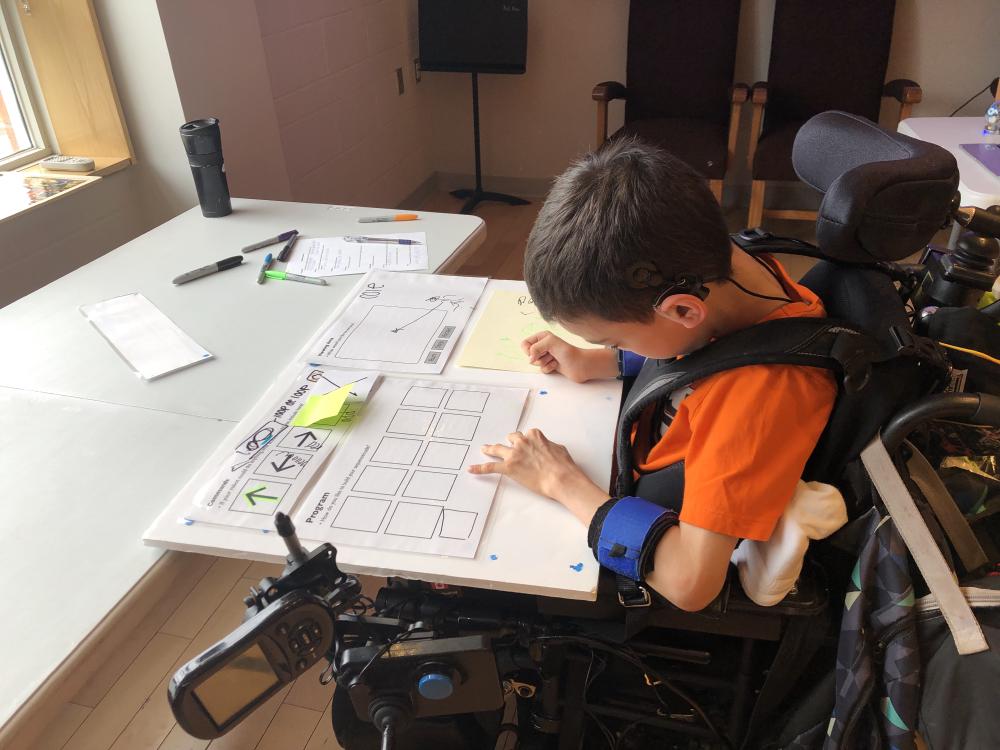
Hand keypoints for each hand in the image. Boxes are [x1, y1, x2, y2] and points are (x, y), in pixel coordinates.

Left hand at [468, 428, 607, 524]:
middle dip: (510, 444)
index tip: (527, 446)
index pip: (526, 435)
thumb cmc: (563, 465)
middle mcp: (522, 442)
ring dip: (491, 449)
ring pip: (497, 449)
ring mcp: (514, 455)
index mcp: (534, 435)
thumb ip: (549, 445)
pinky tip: (472, 469)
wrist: (561, 478)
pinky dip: (480, 468)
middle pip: (511, 439)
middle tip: (510, 449)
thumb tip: (548, 448)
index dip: (526, 442)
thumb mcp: (559, 448)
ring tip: (484, 449)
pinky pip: (490, 467)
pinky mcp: (509, 468)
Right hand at [521, 331, 616, 382]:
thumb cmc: (569, 352)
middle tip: (548, 354)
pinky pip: (541, 370)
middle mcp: (543, 345)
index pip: (525, 343)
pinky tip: (556, 365)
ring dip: (545, 363)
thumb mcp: (550, 343)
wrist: (580, 365)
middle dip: (538, 357)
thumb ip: (535, 347)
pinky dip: (549, 368)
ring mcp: (546, 355)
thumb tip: (529, 358)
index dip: (528, 350)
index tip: (535, 353)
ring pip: (535, 363)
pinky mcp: (549, 365)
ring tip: (554, 359)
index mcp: (542, 336)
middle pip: (529, 355)